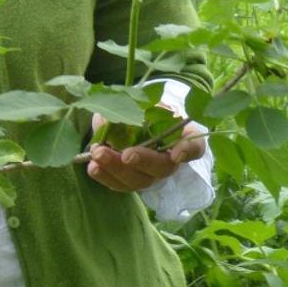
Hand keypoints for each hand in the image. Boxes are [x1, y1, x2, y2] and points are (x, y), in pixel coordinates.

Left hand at [87, 113, 205, 192]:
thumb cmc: (139, 108)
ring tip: (98, 155)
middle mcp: (169, 159)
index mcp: (180, 136)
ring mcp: (150, 173)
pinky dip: (106, 177)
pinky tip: (92, 167)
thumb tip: (114, 114)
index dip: (188, 151)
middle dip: (143, 161)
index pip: (195, 147)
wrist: (125, 121)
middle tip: (126, 155)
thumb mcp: (138, 101)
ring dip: (117, 169)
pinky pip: (121, 184)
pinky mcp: (131, 180)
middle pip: (162, 167)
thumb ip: (132, 105)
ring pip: (139, 180)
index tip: (176, 154)